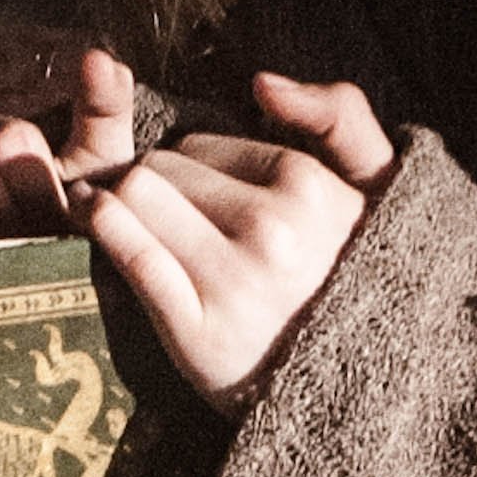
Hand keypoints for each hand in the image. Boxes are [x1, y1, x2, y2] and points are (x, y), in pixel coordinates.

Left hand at [81, 72, 394, 409]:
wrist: (360, 394)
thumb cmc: (359, 282)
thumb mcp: (382, 188)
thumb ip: (340, 115)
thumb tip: (261, 82)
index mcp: (310, 186)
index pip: (199, 144)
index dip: (188, 168)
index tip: (195, 198)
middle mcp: (272, 229)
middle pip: (159, 168)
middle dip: (151, 186)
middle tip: (159, 220)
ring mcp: (232, 281)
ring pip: (135, 199)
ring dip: (119, 205)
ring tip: (125, 222)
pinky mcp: (197, 330)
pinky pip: (130, 254)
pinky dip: (101, 227)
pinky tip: (95, 221)